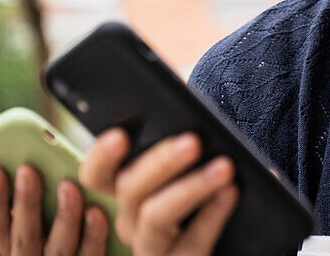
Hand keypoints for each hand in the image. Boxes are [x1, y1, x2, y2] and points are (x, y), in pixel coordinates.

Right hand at [0, 164, 109, 255]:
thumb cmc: (65, 231)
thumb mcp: (42, 220)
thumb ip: (39, 197)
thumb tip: (40, 152)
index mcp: (14, 245)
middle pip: (24, 234)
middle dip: (25, 201)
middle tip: (28, 169)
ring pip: (58, 245)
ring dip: (63, 215)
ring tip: (67, 185)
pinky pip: (89, 254)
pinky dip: (92, 234)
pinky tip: (97, 211)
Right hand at [79, 129, 238, 255]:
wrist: (234, 238)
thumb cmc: (204, 179)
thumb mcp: (188, 153)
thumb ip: (177, 127)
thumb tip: (184, 89)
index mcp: (124, 189)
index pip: (96, 174)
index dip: (102, 156)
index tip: (120, 135)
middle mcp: (128, 221)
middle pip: (130, 191)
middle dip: (160, 163)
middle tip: (192, 141)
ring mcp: (152, 248)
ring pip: (156, 217)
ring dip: (191, 188)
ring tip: (224, 166)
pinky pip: (192, 244)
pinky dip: (212, 215)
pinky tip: (231, 192)